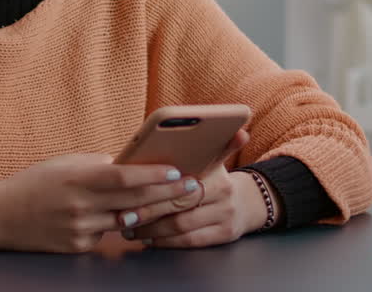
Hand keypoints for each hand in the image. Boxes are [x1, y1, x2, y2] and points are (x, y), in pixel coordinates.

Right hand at [0, 153, 200, 253]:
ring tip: (175, 202)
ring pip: (126, 221)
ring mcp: (80, 230)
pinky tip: (134, 217)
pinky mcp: (77, 247)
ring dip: (152, 211)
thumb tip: (130, 163)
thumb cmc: (34, 183)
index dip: (154, 175)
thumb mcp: (65, 163)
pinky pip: (107, 235)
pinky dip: (119, 225)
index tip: (177, 170)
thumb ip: (98, 164)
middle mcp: (81, 206)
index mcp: (79, 178)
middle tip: (190, 187)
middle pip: (134, 200)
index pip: (125, 177)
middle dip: (167, 193)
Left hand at [126, 129, 269, 247]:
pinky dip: (166, 242)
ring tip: (129, 228)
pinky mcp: (225, 235)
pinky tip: (148, 239)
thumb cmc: (216, 179)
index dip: (157, 187)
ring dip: (151, 230)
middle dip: (147, 211)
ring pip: (181, 226)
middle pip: (178, 204)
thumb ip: (203, 146)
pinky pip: (190, 241)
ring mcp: (225, 216)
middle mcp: (224, 194)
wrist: (249, 203)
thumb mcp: (213, 158)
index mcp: (217, 171)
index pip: (182, 181)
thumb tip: (222, 130)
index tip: (134, 189)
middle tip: (122, 214)